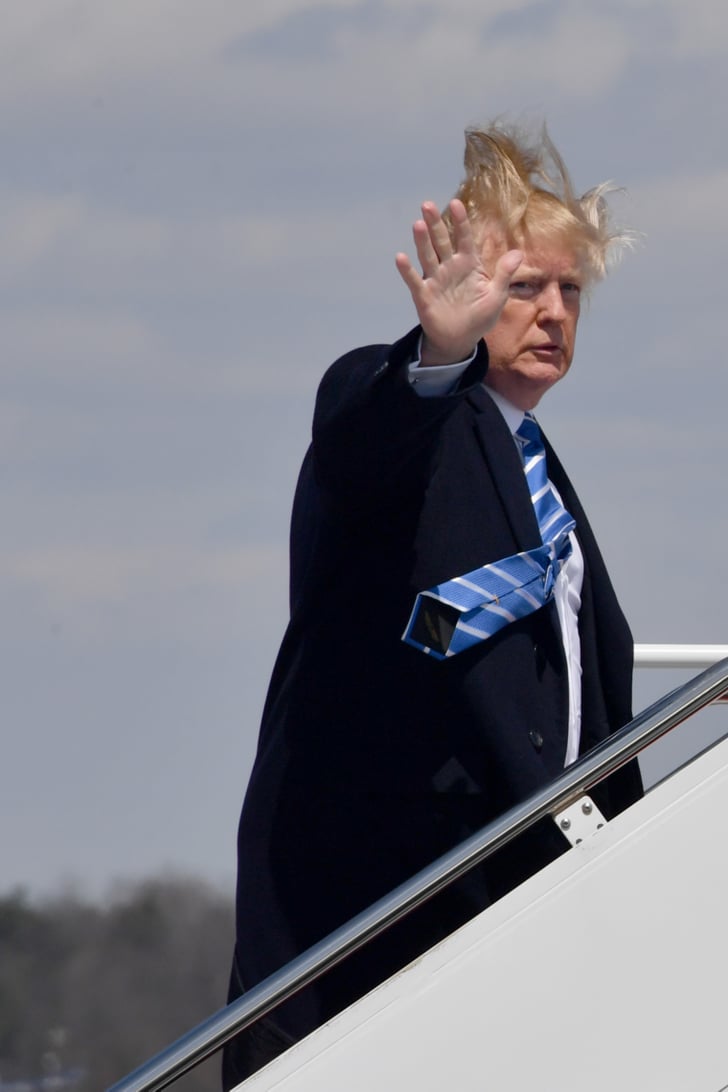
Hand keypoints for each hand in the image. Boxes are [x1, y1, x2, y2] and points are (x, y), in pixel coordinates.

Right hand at [395, 199, 521, 365]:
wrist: (461, 340)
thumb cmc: (480, 317)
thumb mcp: (497, 296)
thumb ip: (504, 274)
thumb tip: (518, 253)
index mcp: (468, 265)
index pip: (464, 238)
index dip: (460, 221)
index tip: (456, 203)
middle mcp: (449, 267)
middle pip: (441, 241)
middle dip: (435, 223)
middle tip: (427, 204)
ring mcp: (435, 280)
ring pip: (427, 256)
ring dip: (422, 241)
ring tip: (417, 224)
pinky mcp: (424, 295)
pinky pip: (414, 281)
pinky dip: (407, 270)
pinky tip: (401, 257)